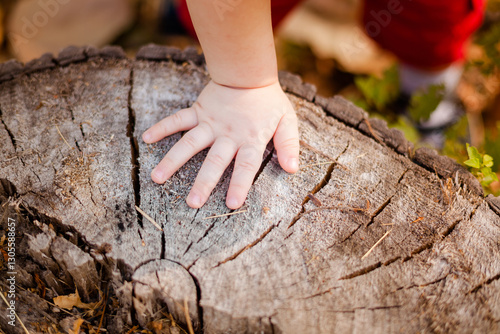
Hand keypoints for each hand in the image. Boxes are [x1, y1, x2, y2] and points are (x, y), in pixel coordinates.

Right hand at [142, 80, 299, 208]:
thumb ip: (289, 145)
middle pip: (215, 161)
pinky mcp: (198, 112)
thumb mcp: (287, 121)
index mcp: (250, 139)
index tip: (232, 204)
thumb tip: (293, 169)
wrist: (248, 73)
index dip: (240, 184)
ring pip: (190, 143)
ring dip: (174, 160)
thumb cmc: (268, 101)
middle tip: (192, 203)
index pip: (246, 166)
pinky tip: (146, 138)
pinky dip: (162, 127)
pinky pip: (178, 119)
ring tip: (157, 178)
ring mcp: (210, 123)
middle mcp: (228, 134)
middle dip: (203, 182)